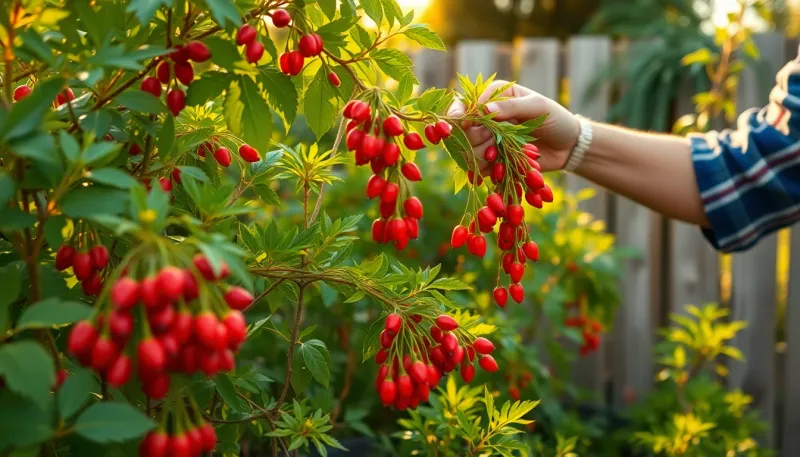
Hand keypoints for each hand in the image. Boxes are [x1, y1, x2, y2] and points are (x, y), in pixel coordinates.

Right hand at [447, 80, 580, 173]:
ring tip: (502, 156)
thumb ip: (511, 107)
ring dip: (483, 155)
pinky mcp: (493, 158)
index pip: (467, 102)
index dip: (461, 114)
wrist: (568, 146)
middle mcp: (487, 116)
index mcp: (495, 95)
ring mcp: (489, 138)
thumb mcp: (537, 107)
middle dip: (476, 138)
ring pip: (468, 150)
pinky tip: (501, 168)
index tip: (468, 124)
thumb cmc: (556, 119)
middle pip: (464, 129)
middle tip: (494, 141)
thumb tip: (484, 109)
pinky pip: (479, 167)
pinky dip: (489, 169)